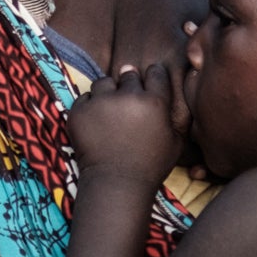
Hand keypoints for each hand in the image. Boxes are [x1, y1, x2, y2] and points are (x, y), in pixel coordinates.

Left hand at [68, 63, 187, 190]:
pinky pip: (84, 98)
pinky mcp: (80, 111)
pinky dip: (89, 107)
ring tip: (109, 110)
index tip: (148, 84)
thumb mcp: (176, 142)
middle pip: (128, 75)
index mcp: (154, 101)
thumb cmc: (151, 167)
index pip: (155, 72)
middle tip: (127, 101)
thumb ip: (176, 117)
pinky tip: (95, 122)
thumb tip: (171, 98)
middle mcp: (128, 96)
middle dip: (128, 84)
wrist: (116, 184)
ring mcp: (102, 102)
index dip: (152, 76)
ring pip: (103, 82)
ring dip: (107, 92)